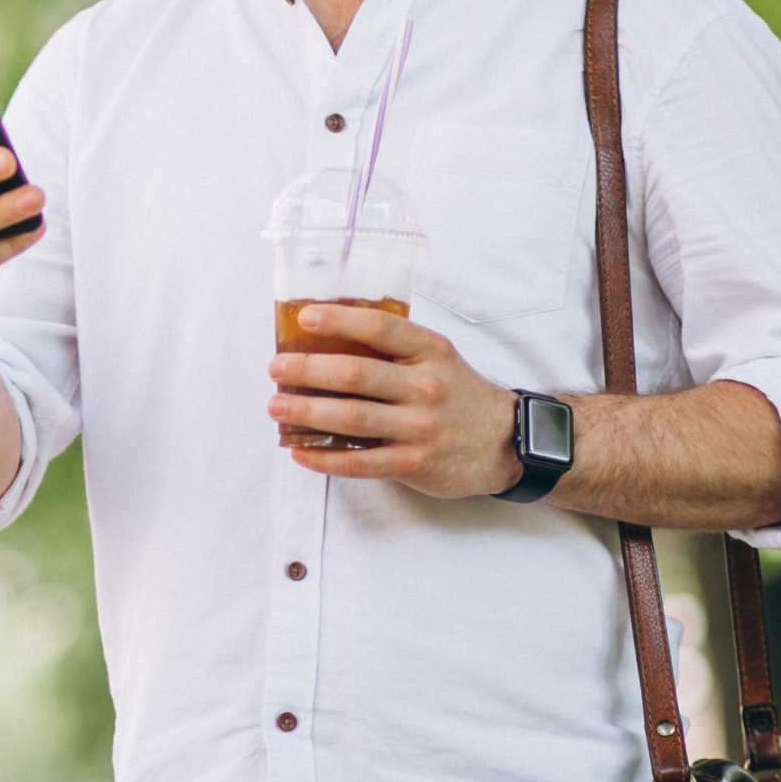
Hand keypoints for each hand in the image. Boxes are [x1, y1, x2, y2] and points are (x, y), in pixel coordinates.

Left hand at [268, 305, 520, 497]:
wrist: (505, 443)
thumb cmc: (458, 395)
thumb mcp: (437, 358)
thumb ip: (395, 349)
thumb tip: (328, 340)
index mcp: (429, 351)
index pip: (379, 327)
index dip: (339, 320)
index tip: (304, 318)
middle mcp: (425, 386)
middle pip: (355, 374)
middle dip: (307, 370)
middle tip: (275, 369)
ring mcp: (420, 427)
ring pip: (353, 418)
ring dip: (307, 412)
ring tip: (276, 407)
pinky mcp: (415, 463)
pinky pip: (361, 462)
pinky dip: (326, 458)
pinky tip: (301, 453)